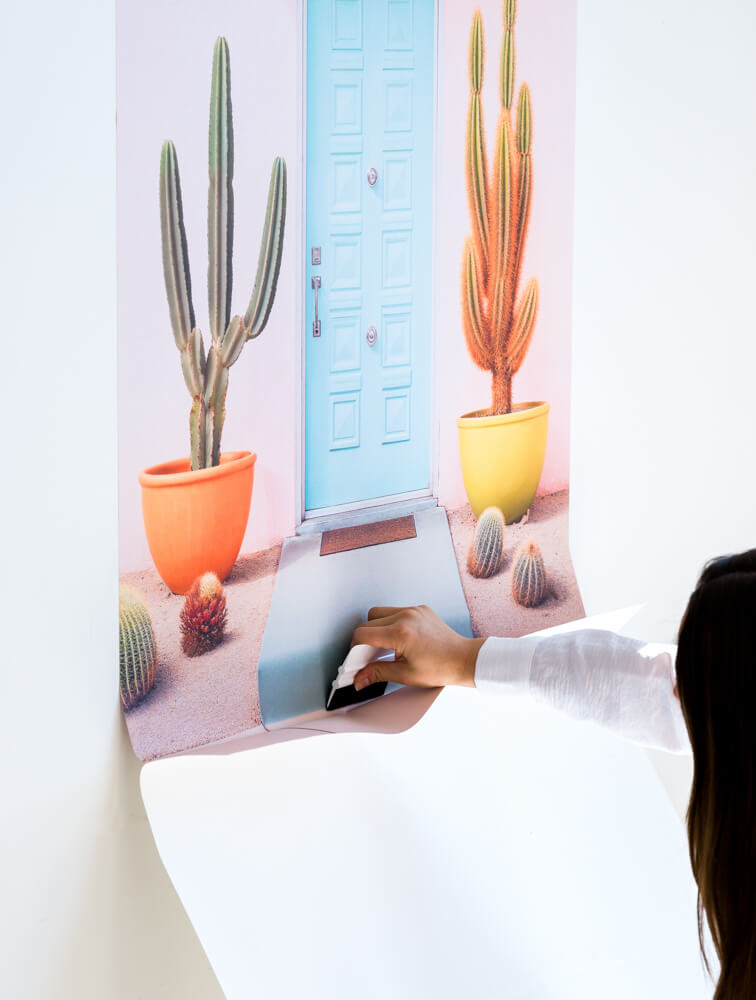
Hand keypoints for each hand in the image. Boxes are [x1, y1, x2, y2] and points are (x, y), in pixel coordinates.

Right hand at [350, 604, 484, 690]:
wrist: (464, 660)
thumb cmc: (440, 668)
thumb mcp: (405, 675)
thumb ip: (377, 673)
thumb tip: (358, 679)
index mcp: (400, 633)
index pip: (363, 634)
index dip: (355, 648)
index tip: (356, 659)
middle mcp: (405, 616)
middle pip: (368, 621)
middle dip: (365, 639)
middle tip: (370, 655)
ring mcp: (414, 610)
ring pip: (380, 613)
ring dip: (377, 628)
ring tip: (386, 646)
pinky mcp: (420, 609)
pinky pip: (396, 611)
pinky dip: (392, 623)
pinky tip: (400, 639)